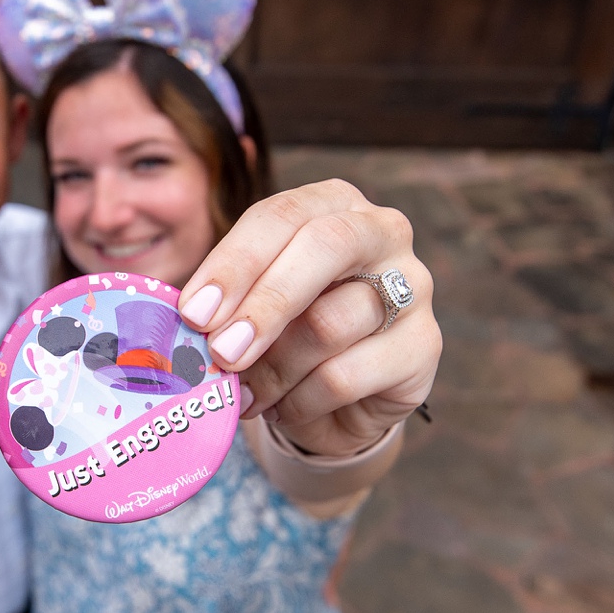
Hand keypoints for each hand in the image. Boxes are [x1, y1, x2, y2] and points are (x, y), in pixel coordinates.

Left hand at [179, 179, 441, 456]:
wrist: (334, 399)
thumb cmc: (283, 332)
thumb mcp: (247, 305)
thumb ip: (224, 302)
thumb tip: (188, 321)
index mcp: (330, 203)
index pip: (280, 215)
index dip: (234, 262)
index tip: (194, 312)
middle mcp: (380, 231)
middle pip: (323, 248)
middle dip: (262, 304)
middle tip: (220, 352)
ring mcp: (413, 286)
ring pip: (330, 322)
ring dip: (273, 368)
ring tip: (245, 393)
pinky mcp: (425, 346)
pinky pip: (346, 375)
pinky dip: (300, 400)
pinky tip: (282, 409)